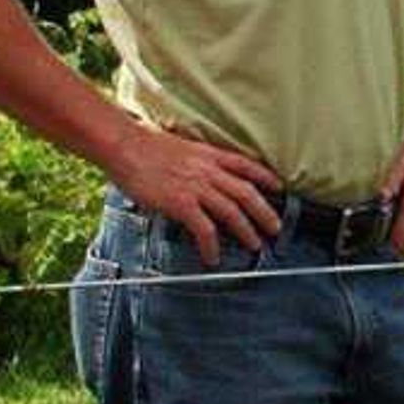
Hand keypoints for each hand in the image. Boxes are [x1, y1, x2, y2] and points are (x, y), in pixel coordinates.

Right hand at [107, 120, 285, 265]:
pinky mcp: (181, 203)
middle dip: (265, 212)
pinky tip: (212, 257)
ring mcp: (196, 187)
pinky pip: (204, 230)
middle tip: (276, 227)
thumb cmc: (145, 146)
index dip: (266, 177)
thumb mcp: (181, 148)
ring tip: (255, 245)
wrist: (125, 145)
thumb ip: (196, 163)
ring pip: (232, 212)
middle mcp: (208, 170)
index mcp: (209, 154)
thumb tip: (199, 178)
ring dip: (247, 231)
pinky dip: (211, 246)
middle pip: (247, 193)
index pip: (246, 165)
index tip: (279, 187)